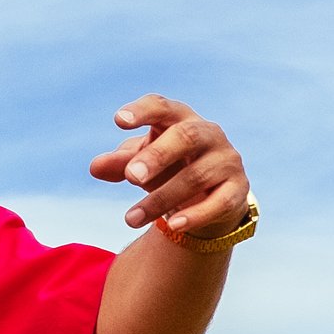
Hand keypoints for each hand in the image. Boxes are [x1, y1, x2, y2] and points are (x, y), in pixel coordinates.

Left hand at [89, 94, 251, 242]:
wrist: (207, 197)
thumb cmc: (168, 169)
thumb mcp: (141, 164)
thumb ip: (120, 163)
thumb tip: (96, 166)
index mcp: (180, 119)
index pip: (163, 107)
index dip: (143, 111)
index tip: (119, 120)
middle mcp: (208, 134)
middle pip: (186, 136)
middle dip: (157, 156)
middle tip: (130, 176)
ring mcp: (227, 160)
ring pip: (196, 176)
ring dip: (161, 199)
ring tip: (130, 219)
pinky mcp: (238, 189)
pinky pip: (219, 202)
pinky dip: (196, 214)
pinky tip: (174, 225)